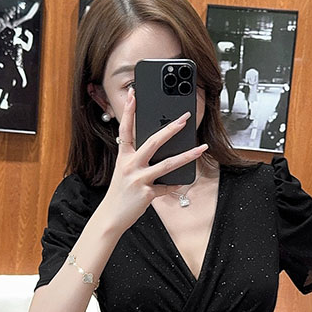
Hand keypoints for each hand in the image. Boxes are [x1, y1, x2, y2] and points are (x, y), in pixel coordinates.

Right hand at [99, 86, 207, 233]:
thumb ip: (137, 159)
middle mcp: (130, 165)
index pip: (126, 129)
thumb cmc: (119, 193)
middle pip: (153, 142)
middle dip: (171, 128)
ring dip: (187, 155)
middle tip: (185, 118)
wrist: (111, 217)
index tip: (134, 94)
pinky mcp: (147, 194)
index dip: (129, 110)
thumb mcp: (124, 171)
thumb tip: (158, 150)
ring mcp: (139, 179)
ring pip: (167, 164)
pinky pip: (166, 187)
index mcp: (123, 157)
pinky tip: (183, 181)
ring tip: (201, 148)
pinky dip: (175, 184)